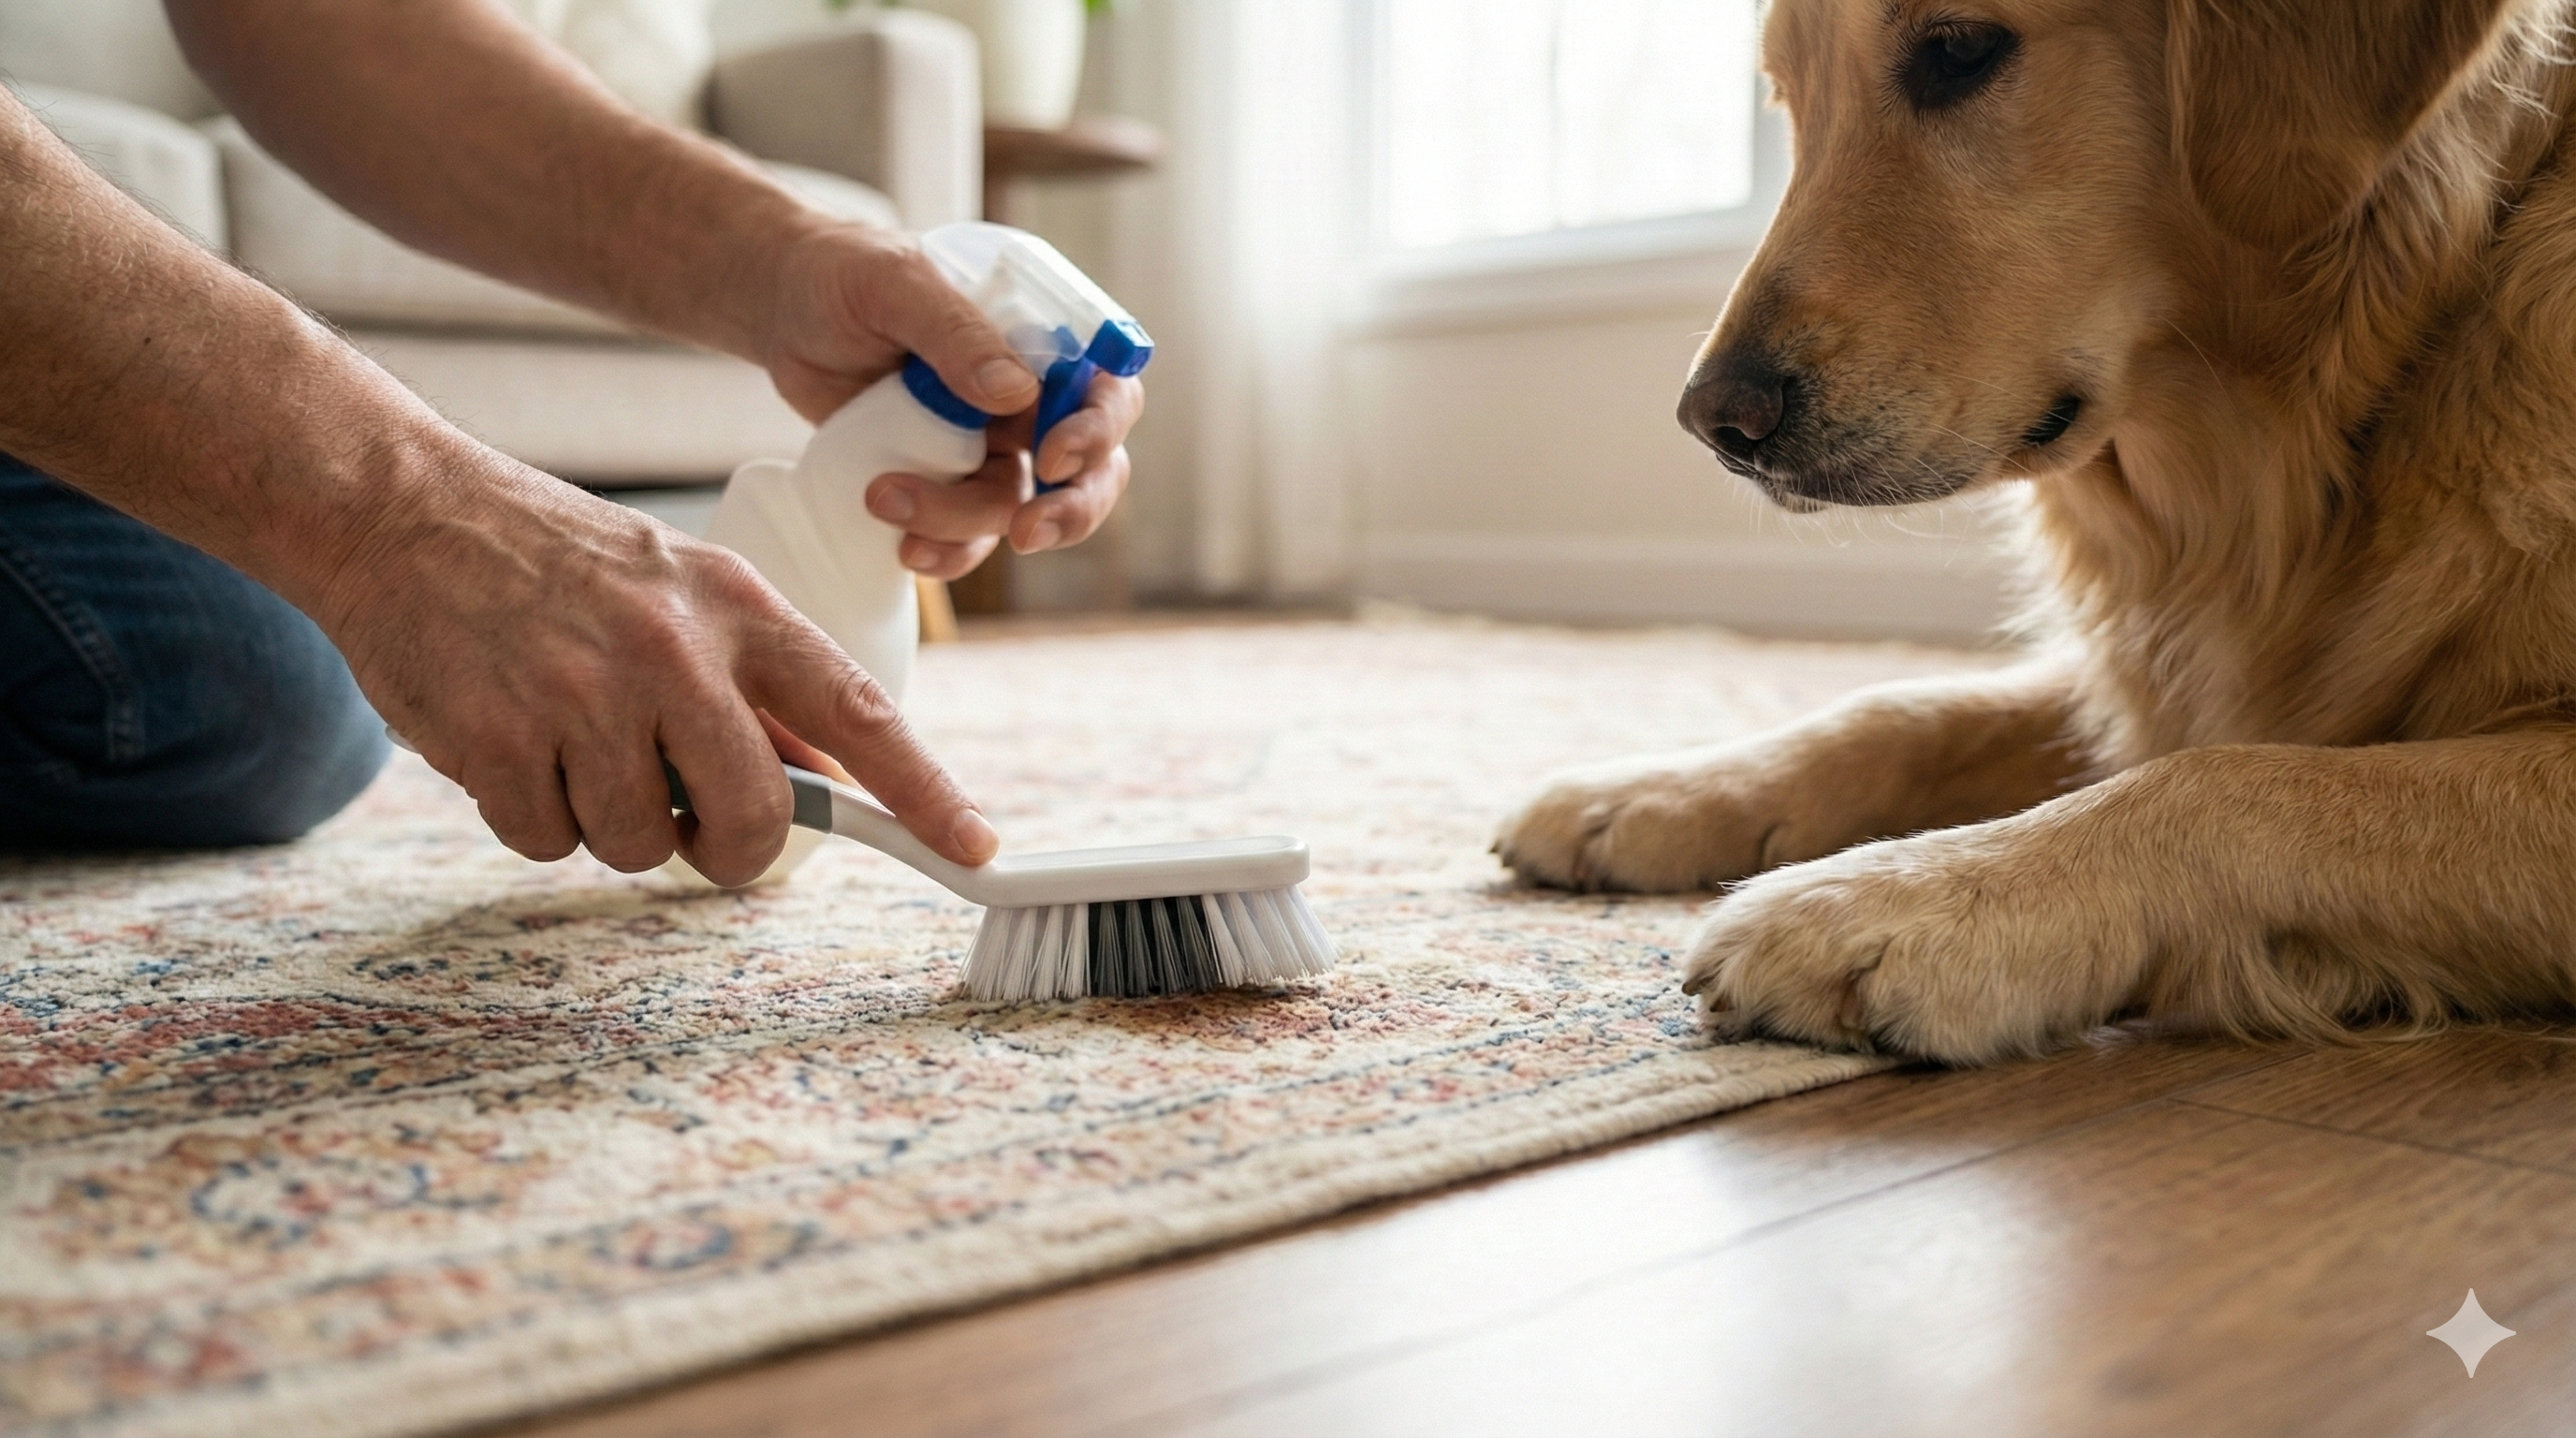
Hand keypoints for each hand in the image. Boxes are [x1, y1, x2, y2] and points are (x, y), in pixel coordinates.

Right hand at [322, 445, 999, 885]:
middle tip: (687, 822)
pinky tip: (511, 744)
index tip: (971, 847)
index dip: (921, 791)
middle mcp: (672, 650)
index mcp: (735, 607)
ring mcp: (584, 696)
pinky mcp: (501, 740)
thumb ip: (753, 684)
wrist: (400, 510)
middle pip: (753, 819)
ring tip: (569, 739)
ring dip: (606, 821)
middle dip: (725, 847)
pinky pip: (547, 841)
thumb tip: (829, 787)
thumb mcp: (678, 589)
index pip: (856, 712)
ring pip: (639, 842)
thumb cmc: (554, 563)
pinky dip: (530, 816)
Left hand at [756, 222, 1145, 579]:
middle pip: (1091, 465)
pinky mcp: (945, 477)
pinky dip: (945, 550)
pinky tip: (904, 547)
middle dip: (1069, 507)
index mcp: (1039, 332)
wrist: (780, 308)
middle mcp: (1030, 392)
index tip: (1051, 456)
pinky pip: (968, 532)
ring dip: (966, 524)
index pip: (1107, 384)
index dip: (1098, 428)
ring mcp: (990, 441)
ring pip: (1019, 506)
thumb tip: (1017, 393)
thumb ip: (954, 331)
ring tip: (886, 501)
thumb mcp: (893, 283)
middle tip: (1026, 533)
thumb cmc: (842, 274)